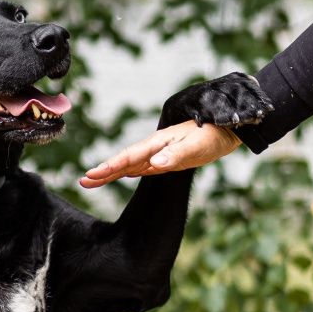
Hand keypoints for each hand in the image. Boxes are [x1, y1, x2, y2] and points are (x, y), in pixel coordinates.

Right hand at [80, 120, 241, 187]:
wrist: (228, 130)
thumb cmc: (212, 135)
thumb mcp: (196, 146)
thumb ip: (175, 154)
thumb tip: (153, 163)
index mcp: (158, 142)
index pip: (129, 157)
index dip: (110, 166)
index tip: (93, 174)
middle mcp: (155, 148)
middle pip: (124, 161)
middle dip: (104, 171)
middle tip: (84, 181)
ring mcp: (160, 154)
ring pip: (130, 165)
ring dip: (112, 173)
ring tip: (92, 181)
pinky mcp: (167, 160)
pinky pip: (143, 167)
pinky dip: (129, 172)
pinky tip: (121, 175)